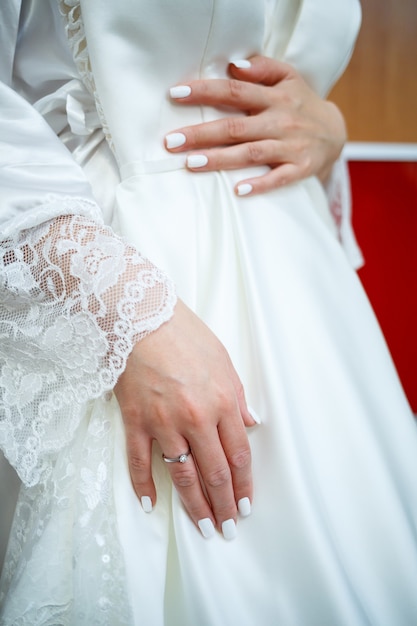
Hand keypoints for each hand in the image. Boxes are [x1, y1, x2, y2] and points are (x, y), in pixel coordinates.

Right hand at [114, 299, 255, 538]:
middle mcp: (197, 419)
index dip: (244, 485)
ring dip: (194, 505)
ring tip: (203, 528)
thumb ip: (239, 395)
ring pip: (182, 475)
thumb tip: (251, 422)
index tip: (246, 505)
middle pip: (214, 472)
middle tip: (228, 528)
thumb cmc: (186, 334)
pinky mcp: (136, 420)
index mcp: (223, 402)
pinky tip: (150, 504)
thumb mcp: (224, 360)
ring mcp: (164, 422)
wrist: (142, 317)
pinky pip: (140, 461)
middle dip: (224, 504)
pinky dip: (143, 485)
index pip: (239, 455)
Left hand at [165, 55, 346, 194]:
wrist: (336, 134)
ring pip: (251, 153)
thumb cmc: (302, 104)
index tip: (175, 95)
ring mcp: (290, 146)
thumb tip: (233, 66)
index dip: (204, 92)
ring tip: (191, 163)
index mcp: (274, 97)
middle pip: (235, 127)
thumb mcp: (289, 77)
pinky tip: (238, 190)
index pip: (234, 91)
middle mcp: (281, 121)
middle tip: (171, 141)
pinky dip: (260, 184)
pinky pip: (278, 178)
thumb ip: (262, 68)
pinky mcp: (300, 168)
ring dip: (220, 160)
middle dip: (201, 133)